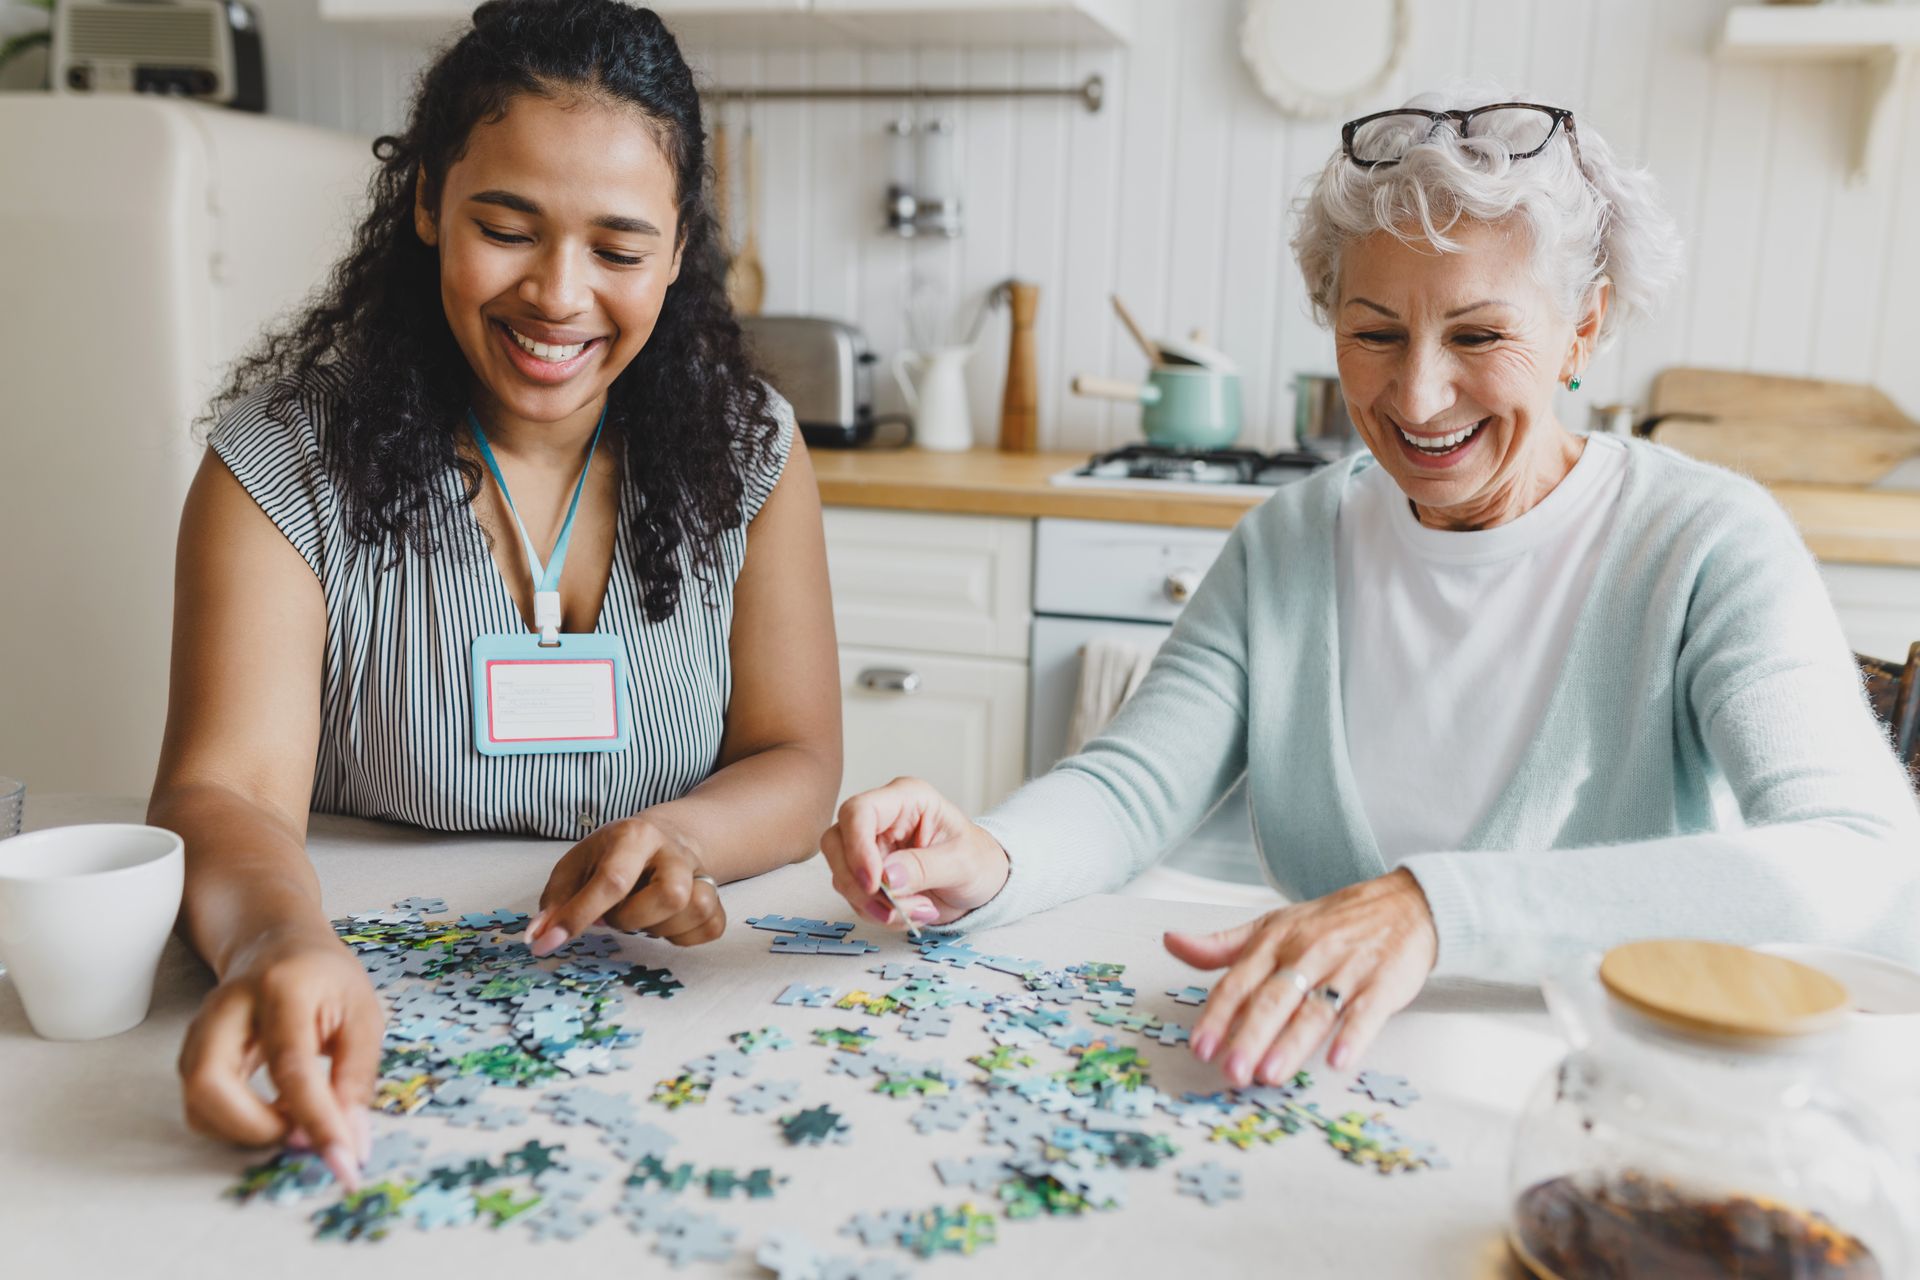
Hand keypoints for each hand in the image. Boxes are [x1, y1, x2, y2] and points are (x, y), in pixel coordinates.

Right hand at [177, 932, 381, 1189]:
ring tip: (297, 1120)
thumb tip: (353, 1143)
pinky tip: (275, 1113)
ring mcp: (199, 1033)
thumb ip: (357, 1077)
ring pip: (198, 1104)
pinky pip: (200, 1108)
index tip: (342, 1161)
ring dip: (247, 1132)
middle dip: (256, 1130)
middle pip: (211, 1085)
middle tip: (306, 1138)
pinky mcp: (191, 1056)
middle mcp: (226, 1009)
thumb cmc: (325, 979)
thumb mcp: (362, 1014)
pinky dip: (235, 1126)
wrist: (276, 946)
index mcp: (282, 989)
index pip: (291, 1065)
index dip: (317, 1119)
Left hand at [529, 811, 724, 954]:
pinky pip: (710, 927)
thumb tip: (538, 938)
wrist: (667, 837)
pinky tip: (663, 924)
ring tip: (641, 917)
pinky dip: (683, 936)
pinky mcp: (715, 898)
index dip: (578, 916)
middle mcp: (673, 852)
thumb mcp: (577, 865)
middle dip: (633, 918)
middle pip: (671, 895)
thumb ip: (557, 901)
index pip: (613, 880)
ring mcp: (700, 873)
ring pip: (695, 909)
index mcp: (634, 837)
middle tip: (615, 915)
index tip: (549, 942)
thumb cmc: (613, 855)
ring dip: (660, 927)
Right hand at [819, 777, 1009, 928]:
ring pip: (842, 875)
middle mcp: (882, 820)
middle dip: (859, 883)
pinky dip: (879, 914)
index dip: (857, 846)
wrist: (982, 883)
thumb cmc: (978, 859)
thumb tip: (888, 877)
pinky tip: (910, 913)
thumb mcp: (962, 862)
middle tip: (890, 908)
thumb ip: (925, 867)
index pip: (860, 811)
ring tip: (917, 910)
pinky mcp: (869, 875)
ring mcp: (871, 847)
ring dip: (873, 904)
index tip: (874, 883)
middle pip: (837, 842)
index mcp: (906, 799)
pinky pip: (855, 897)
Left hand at [1163, 868, 1437, 1087]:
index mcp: (1274, 942)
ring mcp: (1346, 967)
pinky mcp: (1384, 982)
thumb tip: (1171, 942)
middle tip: (1232, 1070)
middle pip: (1273, 999)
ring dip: (1292, 1043)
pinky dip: (1353, 1036)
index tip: (1199, 1047)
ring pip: (1314, 1009)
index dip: (1217, 1016)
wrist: (1402, 903)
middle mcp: (1307, 953)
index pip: (1238, 981)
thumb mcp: (1271, 926)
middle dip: (1250, 1036)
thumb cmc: (1329, 923)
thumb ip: (1220, 944)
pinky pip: (1366, 1012)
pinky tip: (1339, 1061)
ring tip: (1270, 1074)